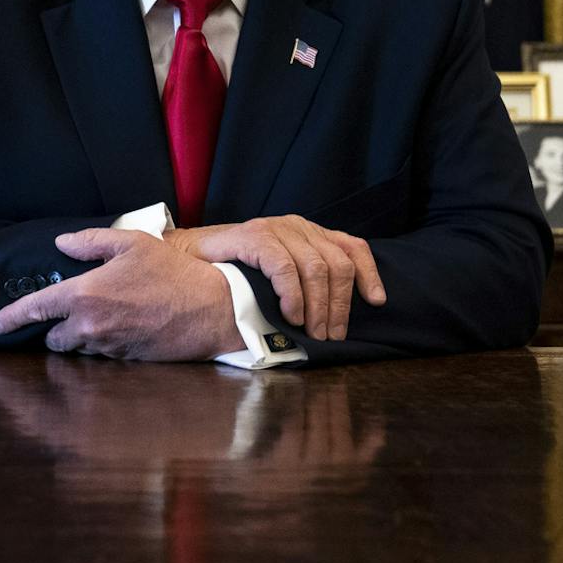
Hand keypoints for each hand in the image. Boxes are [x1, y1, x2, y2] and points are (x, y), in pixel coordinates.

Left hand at [0, 228, 242, 360]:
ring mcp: (107, 348)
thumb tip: (61, 244)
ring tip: (106, 316)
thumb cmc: (172, 271)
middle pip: (53, 339)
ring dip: (82, 337)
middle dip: (57, 328)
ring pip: (78, 349)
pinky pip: (102, 356)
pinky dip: (103, 345)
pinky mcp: (124, 362)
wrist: (210, 308)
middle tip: (74, 311)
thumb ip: (91, 241)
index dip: (10, 317)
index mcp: (84, 294)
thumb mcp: (132, 243)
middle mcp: (90, 326)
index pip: (35, 309)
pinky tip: (123, 328)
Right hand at [165, 216, 385, 341]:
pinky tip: (290, 315)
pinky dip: (293, 295)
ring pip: (316, 268)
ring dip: (318, 307)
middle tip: (330, 336)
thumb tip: (335, 316)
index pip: (351, 247)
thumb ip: (305, 283)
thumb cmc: (234, 273)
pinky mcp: (254, 236)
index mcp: (308, 233)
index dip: (369, 274)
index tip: (376, 301)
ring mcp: (275, 228)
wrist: (186, 259)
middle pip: (338, 264)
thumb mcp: (279, 276)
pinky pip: (285, 266)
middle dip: (340, 305)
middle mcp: (297, 226)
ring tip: (311, 332)